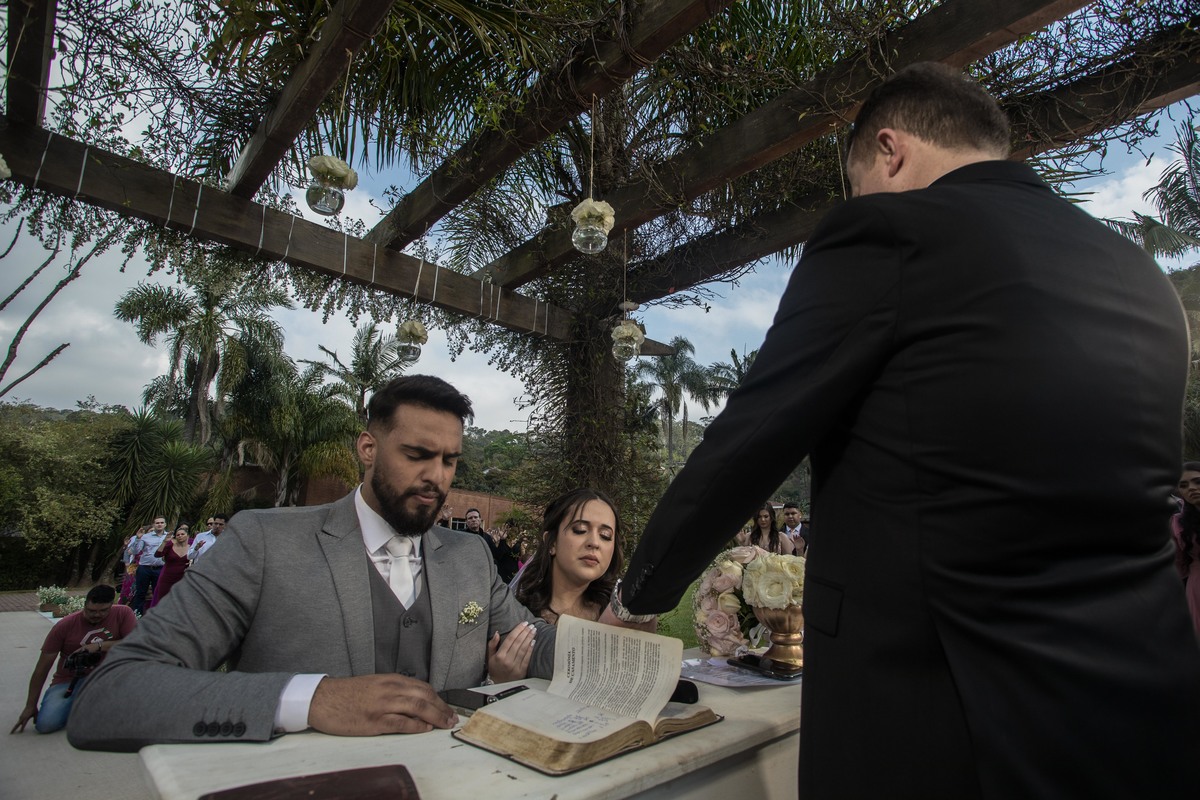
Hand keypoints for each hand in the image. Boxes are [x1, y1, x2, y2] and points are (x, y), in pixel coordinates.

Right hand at [11, 703, 35, 732]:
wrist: (30, 704)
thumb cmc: (34, 709)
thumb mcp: (36, 714)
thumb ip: (36, 719)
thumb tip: (35, 724)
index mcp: (26, 717)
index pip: (23, 724)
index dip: (22, 728)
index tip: (20, 732)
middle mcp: (22, 717)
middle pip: (17, 724)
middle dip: (14, 729)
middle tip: (10, 733)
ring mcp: (21, 716)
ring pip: (18, 723)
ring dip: (15, 727)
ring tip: (12, 732)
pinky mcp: (21, 716)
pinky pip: (19, 721)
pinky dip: (18, 724)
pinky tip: (18, 726)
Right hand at [307, 674, 456, 735]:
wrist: (322, 698)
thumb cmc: (347, 693)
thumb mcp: (374, 685)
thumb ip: (393, 690)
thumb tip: (414, 700)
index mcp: (390, 680)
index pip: (423, 687)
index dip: (439, 698)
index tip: (447, 707)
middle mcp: (389, 689)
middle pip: (425, 696)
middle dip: (442, 708)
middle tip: (452, 718)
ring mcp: (382, 704)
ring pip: (417, 707)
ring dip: (436, 716)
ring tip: (446, 724)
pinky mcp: (374, 720)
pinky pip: (401, 722)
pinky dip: (416, 726)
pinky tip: (425, 729)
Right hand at [486, 621, 534, 682]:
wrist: (500, 685)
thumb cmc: (494, 669)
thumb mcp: (489, 657)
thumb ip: (492, 644)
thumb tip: (497, 633)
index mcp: (499, 656)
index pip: (510, 639)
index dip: (517, 630)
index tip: (523, 623)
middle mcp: (507, 660)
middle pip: (518, 643)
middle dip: (525, 632)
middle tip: (531, 625)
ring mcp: (515, 666)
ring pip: (523, 649)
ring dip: (529, 638)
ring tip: (534, 630)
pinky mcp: (521, 671)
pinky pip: (527, 658)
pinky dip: (530, 649)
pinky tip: (534, 641)